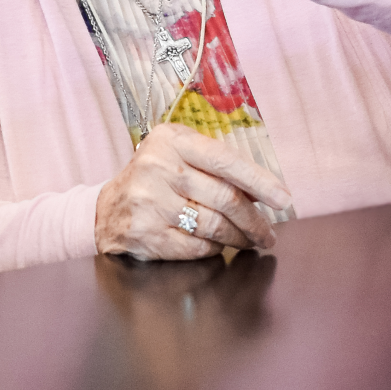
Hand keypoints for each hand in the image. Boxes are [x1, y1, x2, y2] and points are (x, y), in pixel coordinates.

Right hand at [94, 123, 292, 261]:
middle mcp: (158, 167)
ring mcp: (150, 202)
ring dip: (240, 238)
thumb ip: (216, 164)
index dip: (260, 181)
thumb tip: (265, 190)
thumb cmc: (154, 179)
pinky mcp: (147, 233)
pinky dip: (213, 249)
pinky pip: (196, 247)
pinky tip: (217, 246)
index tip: (283, 198)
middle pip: (224, 198)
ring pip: (214, 226)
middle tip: (269, 233)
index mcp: (171, 140)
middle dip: (255, 220)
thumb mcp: (177, 155)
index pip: (225, 160)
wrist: (107, 209)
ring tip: (250, 241)